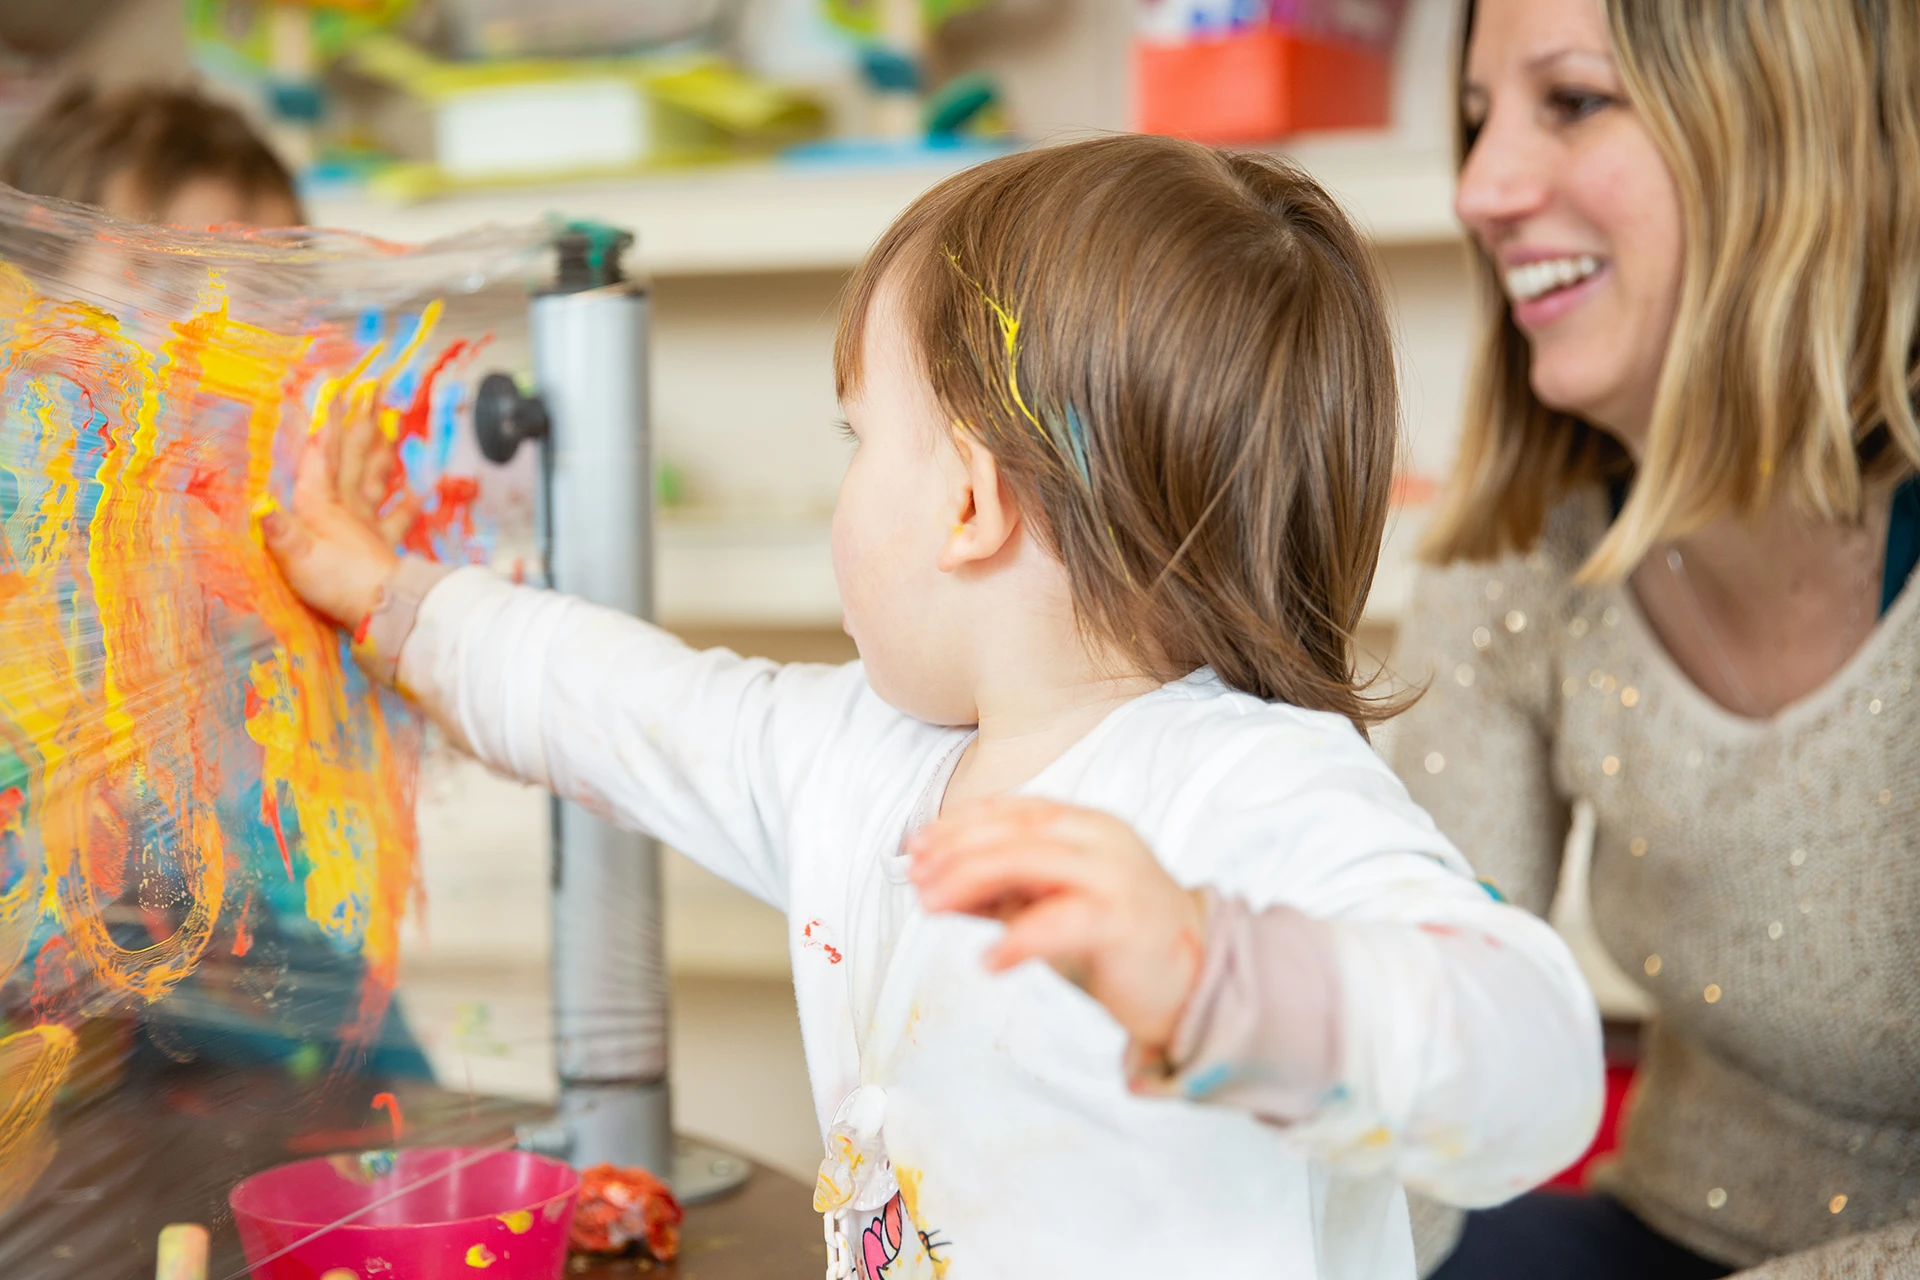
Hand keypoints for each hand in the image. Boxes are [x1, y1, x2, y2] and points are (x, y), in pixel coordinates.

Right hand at [260, 390, 420, 628]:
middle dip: (360, 421)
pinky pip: (399, 520)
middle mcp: (348, 507)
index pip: (322, 454)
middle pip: (354, 456)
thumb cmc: (335, 583)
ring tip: (392, 422)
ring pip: (376, 477)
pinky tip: (423, 491)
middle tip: (373, 388)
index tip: (336, 387)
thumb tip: (259, 503)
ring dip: (382, 449)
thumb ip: (279, 530)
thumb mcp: (296, 557)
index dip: (327, 421)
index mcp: (321, 504)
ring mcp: (370, 524)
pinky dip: (410, 505)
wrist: (382, 609)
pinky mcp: (385, 545)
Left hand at [908, 797, 1206, 1052]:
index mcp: (1084, 826)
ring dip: (970, 881)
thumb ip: (998, 894)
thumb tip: (930, 887)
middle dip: (955, 850)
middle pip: (1014, 831)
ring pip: (1030, 861)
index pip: (1011, 811)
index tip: (915, 847)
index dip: (958, 823)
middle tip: (915, 878)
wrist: (1193, 979)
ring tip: (930, 905)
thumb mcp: (1046, 908)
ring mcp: (1114, 876)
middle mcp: (1100, 839)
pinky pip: (1062, 922)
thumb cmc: (1112, 941)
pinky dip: (1019, 939)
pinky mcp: (1123, 921)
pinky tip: (989, 961)